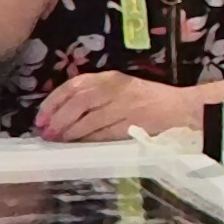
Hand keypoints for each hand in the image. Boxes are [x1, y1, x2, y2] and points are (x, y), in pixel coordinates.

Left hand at [35, 70, 214, 141]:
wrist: (182, 110)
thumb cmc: (149, 101)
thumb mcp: (120, 89)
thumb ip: (95, 96)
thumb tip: (62, 114)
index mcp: (111, 78)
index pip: (74, 85)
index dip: (54, 101)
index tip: (41, 116)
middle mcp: (116, 88)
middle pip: (78, 101)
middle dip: (58, 118)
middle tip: (46, 132)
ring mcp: (125, 106)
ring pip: (89, 118)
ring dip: (70, 131)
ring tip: (57, 140)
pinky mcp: (133, 123)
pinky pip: (104, 132)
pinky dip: (88, 139)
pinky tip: (78, 145)